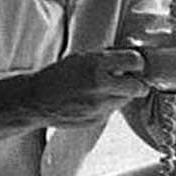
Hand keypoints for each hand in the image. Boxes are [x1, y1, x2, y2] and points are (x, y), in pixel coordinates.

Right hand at [27, 49, 145, 125]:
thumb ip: (107, 57)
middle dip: (138, 83)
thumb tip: (131, 55)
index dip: (137, 62)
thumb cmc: (57, 75)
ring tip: (105, 89)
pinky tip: (92, 100)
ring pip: (126, 100)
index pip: (134, 61)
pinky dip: (107, 105)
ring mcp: (99, 106)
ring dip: (122, 94)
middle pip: (138, 87)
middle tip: (131, 80)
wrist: (37, 100)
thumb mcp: (81, 58)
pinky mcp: (97, 120)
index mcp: (96, 65)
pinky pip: (112, 111)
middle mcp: (100, 86)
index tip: (135, 64)